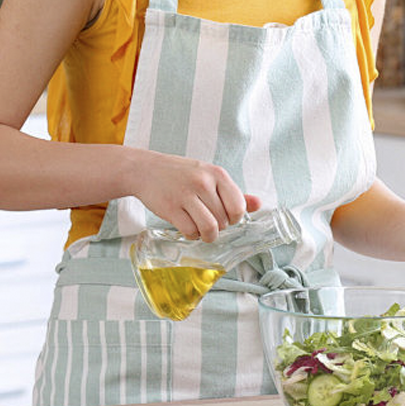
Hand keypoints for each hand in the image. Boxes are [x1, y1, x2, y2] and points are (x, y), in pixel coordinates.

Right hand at [128, 149, 260, 241]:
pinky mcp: (170, 207)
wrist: (145, 169)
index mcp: (217, 174)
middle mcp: (203, 182)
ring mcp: (186, 195)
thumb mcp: (209, 176)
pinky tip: (187, 227)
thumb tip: (258, 204)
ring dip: (207, 235)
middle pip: (224, 221)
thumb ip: (233, 192)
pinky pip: (190, 231)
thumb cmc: (181, 175)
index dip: (234, 218)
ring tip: (200, 229)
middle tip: (207, 220)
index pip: (238, 207)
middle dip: (218, 227)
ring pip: (209, 228)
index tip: (225, 216)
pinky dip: (191, 235)